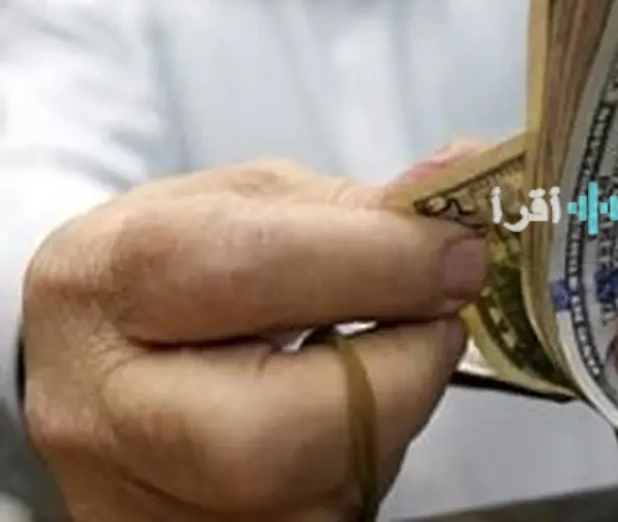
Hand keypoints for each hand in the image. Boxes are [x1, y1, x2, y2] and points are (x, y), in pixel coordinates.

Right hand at [21, 160, 487, 520]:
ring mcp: (153, 503)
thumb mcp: (247, 207)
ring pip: (326, 486)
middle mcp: (108, 413)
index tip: (461, 251)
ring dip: (399, 411)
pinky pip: (333, 507)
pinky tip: (355, 406)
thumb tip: (465, 175)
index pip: (246, 269)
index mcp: (106, 282)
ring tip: (391, 354)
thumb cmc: (180, 273)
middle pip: (277, 429)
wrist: (104, 370)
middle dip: (401, 371)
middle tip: (441, 322)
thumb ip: (355, 205)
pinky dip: (373, 450)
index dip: (379, 261)